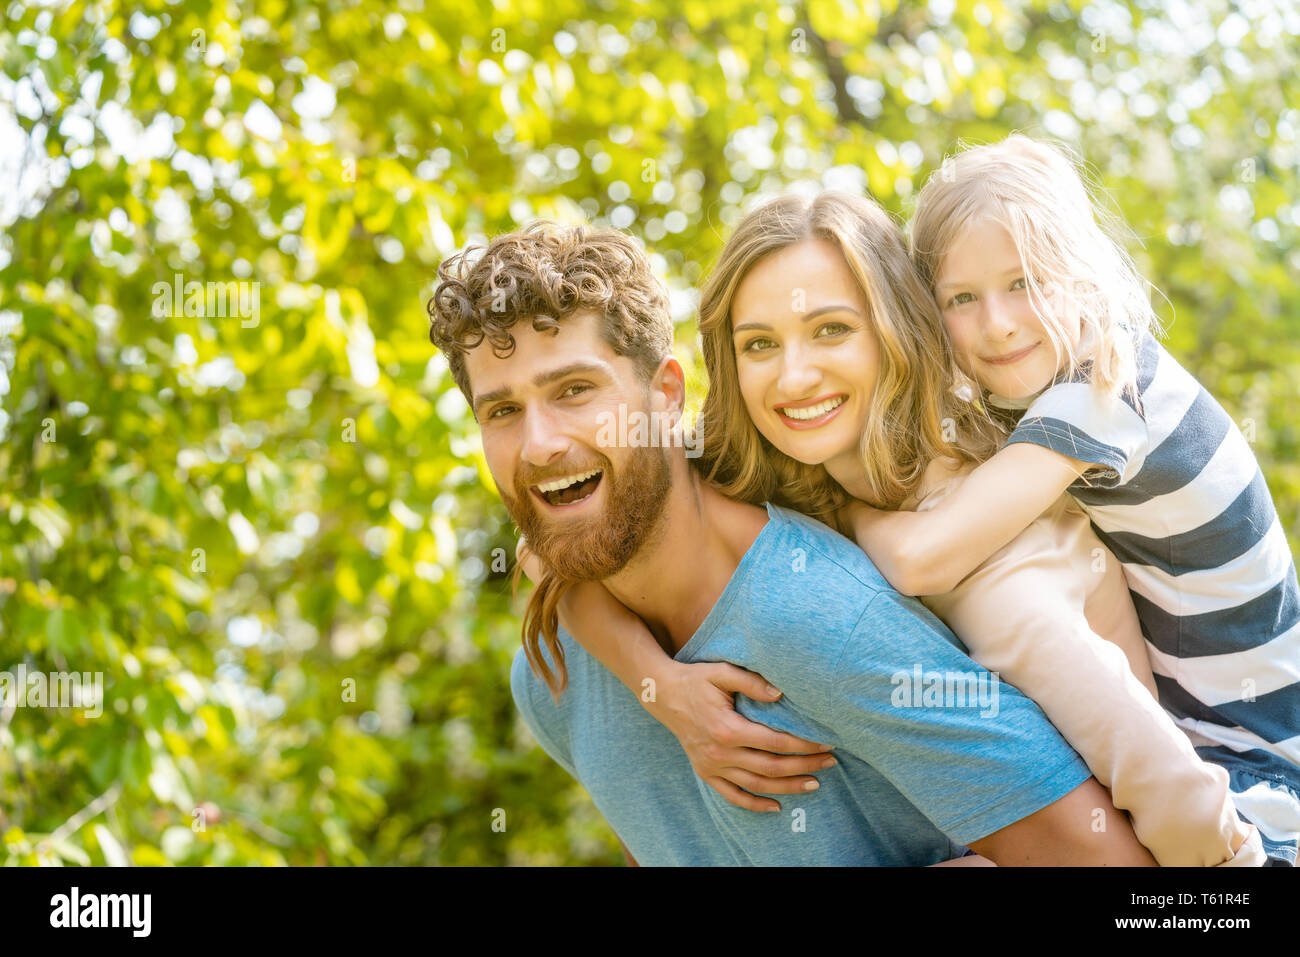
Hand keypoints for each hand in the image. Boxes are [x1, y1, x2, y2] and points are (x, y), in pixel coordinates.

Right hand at [650, 660, 836, 811]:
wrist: (662, 694)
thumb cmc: (696, 680)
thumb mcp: (722, 672)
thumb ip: (752, 682)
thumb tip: (781, 693)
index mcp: (728, 728)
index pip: (775, 742)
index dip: (803, 745)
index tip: (826, 743)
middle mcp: (720, 753)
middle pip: (771, 767)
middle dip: (804, 766)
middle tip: (830, 762)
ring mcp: (711, 766)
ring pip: (756, 785)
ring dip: (787, 787)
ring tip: (814, 784)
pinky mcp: (705, 772)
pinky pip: (732, 795)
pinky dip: (754, 804)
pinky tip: (776, 807)